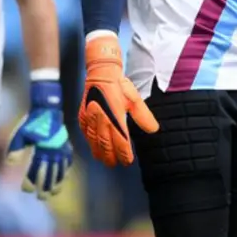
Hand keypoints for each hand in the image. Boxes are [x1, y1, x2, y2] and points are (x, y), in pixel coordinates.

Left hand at [7, 80, 72, 199]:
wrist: (47, 108)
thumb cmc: (31, 122)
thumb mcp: (20, 134)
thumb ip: (15, 148)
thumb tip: (10, 163)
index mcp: (41, 149)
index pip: (36, 170)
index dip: (31, 181)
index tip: (26, 190)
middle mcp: (52, 151)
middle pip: (50, 173)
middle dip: (45, 187)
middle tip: (41, 197)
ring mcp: (61, 149)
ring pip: (60, 170)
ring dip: (57, 183)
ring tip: (54, 193)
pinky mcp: (66, 146)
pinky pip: (68, 161)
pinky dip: (65, 171)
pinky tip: (64, 178)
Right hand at [78, 34, 158, 166]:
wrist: (101, 72)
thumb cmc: (119, 85)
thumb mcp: (135, 99)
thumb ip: (143, 116)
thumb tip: (153, 130)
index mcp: (115, 117)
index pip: (120, 142)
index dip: (124, 154)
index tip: (127, 161)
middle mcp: (101, 120)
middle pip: (105, 145)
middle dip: (110, 157)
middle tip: (114, 165)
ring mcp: (90, 118)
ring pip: (94, 141)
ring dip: (99, 152)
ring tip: (103, 160)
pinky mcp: (83, 115)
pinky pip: (85, 133)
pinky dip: (89, 142)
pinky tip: (92, 146)